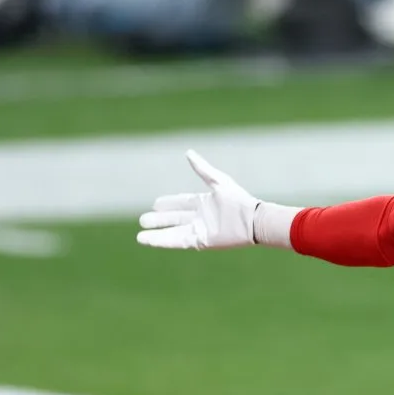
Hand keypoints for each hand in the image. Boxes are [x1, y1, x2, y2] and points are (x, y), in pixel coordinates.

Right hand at [137, 150, 259, 249]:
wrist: (252, 221)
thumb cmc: (239, 200)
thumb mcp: (218, 181)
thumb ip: (202, 169)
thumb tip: (188, 152)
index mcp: (204, 203)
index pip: (181, 203)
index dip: (168, 203)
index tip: (154, 203)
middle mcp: (200, 217)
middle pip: (174, 218)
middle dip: (159, 219)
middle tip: (143, 219)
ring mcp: (200, 230)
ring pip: (173, 232)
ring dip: (157, 234)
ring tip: (140, 235)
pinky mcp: (201, 241)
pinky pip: (178, 241)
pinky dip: (163, 241)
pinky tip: (149, 241)